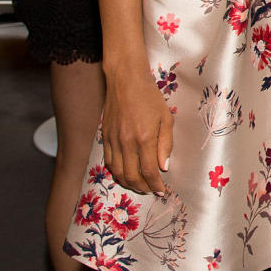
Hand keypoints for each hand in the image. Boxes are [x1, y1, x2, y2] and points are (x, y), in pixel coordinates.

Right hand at [101, 70, 173, 194]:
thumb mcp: (166, 118)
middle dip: (143, 188)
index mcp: (144, 138)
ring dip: (129, 184)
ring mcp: (113, 140)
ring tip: (139, 186)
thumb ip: (166, 144)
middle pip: (132, 177)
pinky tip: (125, 174)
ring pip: (118, 172)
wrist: (125, 80)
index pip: (150, 171)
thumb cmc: (150, 97)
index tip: (162, 190)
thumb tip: (164, 166)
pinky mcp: (105, 137)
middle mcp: (127, 142)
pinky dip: (116, 173)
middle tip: (151, 190)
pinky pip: (109, 162)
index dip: (156, 185)